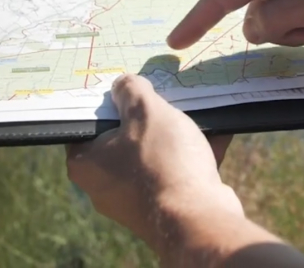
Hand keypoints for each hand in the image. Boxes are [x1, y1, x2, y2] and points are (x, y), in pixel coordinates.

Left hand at [66, 74, 241, 251]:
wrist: (199, 218)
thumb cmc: (162, 161)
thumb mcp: (145, 111)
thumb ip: (131, 91)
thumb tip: (123, 84)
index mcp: (87, 163)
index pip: (86, 124)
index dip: (106, 101)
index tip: (124, 86)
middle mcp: (106, 185)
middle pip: (123, 137)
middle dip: (147, 115)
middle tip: (160, 94)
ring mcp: (137, 198)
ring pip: (154, 152)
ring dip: (175, 132)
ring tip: (194, 108)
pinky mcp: (168, 205)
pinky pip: (178, 169)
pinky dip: (194, 150)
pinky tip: (217, 129)